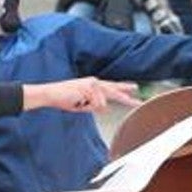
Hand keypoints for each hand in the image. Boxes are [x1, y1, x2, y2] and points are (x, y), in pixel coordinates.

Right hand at [24, 78, 141, 112]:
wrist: (51, 94)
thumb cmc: (65, 99)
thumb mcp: (82, 105)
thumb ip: (95, 106)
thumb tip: (105, 108)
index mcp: (94, 85)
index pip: (112, 86)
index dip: (124, 88)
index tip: (134, 89)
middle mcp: (95, 82)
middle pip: (114, 91)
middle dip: (126, 98)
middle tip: (139, 102)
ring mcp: (92, 84)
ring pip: (101, 103)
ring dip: (88, 107)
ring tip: (76, 102)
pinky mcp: (88, 87)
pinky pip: (94, 104)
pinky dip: (86, 106)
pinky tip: (77, 101)